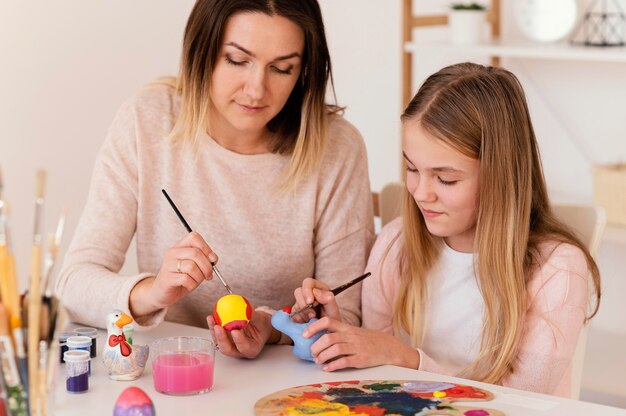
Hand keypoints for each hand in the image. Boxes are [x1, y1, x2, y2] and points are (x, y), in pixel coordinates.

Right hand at [130, 232, 215, 316]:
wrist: (163, 292)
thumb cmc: (182, 278)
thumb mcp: (195, 266)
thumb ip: (204, 259)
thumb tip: (213, 258)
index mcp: (180, 246)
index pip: (194, 237)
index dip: (207, 248)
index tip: (212, 260)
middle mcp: (172, 253)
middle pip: (195, 253)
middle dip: (207, 266)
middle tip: (209, 275)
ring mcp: (168, 265)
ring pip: (191, 266)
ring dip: (200, 277)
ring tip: (196, 281)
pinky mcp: (167, 278)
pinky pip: (186, 279)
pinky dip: (192, 284)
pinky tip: (189, 286)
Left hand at [206, 310, 276, 358]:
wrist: (259, 326)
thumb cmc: (262, 326)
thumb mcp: (262, 321)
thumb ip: (254, 317)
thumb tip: (247, 309)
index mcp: (252, 349)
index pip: (244, 348)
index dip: (239, 341)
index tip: (235, 331)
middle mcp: (239, 350)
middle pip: (228, 349)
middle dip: (221, 338)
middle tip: (218, 327)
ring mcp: (230, 346)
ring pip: (219, 342)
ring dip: (214, 332)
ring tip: (212, 319)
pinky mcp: (224, 340)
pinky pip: (217, 335)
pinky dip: (213, 326)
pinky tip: (211, 317)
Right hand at [292, 278, 340, 322]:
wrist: (328, 331)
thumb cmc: (332, 318)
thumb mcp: (333, 309)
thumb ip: (328, 298)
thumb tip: (315, 292)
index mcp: (318, 288)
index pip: (308, 282)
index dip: (307, 291)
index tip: (310, 302)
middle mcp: (308, 294)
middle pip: (298, 292)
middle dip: (303, 304)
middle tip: (312, 315)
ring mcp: (301, 303)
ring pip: (295, 304)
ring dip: (303, 314)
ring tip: (313, 320)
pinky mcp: (296, 313)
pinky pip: (292, 315)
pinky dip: (299, 320)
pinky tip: (307, 323)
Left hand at [302, 317, 419, 371]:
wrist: (389, 347)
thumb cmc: (367, 340)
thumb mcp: (353, 332)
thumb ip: (338, 333)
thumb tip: (317, 337)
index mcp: (347, 328)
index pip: (328, 321)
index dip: (314, 327)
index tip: (305, 334)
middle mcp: (351, 336)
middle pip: (328, 338)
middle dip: (316, 346)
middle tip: (312, 352)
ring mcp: (356, 347)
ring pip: (335, 349)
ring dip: (322, 356)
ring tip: (317, 361)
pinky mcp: (361, 359)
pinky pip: (344, 361)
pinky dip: (332, 365)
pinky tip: (327, 368)